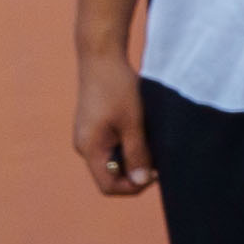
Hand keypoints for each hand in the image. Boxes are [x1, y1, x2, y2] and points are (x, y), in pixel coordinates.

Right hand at [72, 54, 154, 195]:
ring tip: (151, 141)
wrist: (101, 57)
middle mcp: (85, 146)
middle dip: (136, 171)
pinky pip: (113, 146)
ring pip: (114, 160)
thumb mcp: (132, 122)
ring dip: (134, 157)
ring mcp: (89, 137)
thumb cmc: (116, 87)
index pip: (108, 186)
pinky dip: (129, 144)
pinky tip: (143, 131)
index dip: (133, 186)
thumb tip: (142, 181)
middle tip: (158, 157)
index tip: (155, 173)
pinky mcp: (95, 128)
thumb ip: (137, 153)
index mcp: (89, 149)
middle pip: (111, 175)